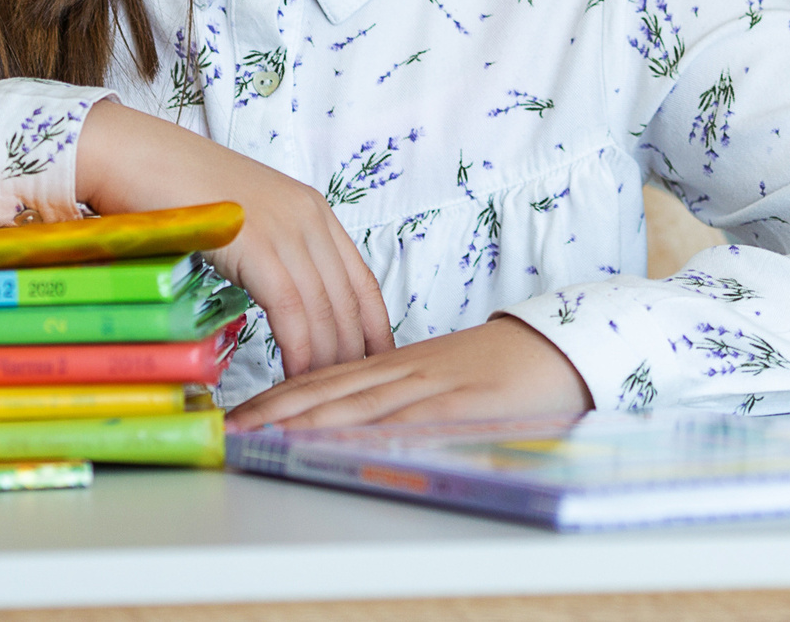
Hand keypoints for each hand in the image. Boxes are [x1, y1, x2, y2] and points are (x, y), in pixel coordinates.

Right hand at [77, 99, 392, 377]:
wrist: (134, 156)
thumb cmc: (174, 191)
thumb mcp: (243, 221)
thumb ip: (269, 254)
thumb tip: (281, 306)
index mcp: (311, 209)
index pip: (363, 281)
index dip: (375, 330)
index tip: (376, 367)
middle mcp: (308, 216)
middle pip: (350, 302)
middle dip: (354, 356)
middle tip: (347, 397)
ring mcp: (285, 227)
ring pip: (324, 310)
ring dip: (326, 363)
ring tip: (320, 400)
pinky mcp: (257, 244)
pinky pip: (291, 310)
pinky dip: (298, 351)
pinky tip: (294, 378)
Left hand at [224, 315, 589, 430]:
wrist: (557, 348)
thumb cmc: (500, 365)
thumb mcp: (438, 373)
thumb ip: (398, 389)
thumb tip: (355, 410)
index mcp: (394, 361)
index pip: (322, 376)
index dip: (277, 395)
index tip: (239, 414)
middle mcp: (402, 370)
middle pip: (326, 390)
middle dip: (274, 412)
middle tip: (232, 429)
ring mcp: (429, 385)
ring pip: (356, 403)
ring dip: (304, 422)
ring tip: (263, 437)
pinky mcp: (460, 403)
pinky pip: (407, 419)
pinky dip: (370, 431)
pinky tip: (340, 442)